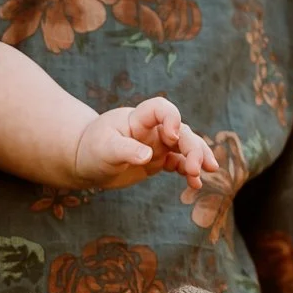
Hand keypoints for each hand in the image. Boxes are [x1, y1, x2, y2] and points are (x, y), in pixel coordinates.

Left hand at [74, 97, 217, 191]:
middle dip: (193, 147)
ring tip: (207, 172)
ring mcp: (157, 145)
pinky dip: (189, 172)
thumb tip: (147, 156)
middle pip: (181, 131)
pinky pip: (179, 163)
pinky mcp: (158, 160)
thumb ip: (125, 150)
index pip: (160, 109)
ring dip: (198, 157)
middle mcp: (152, 129)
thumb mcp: (105, 149)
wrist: (85, 162)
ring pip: (185, 147)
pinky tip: (195, 184)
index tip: (173, 137)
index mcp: (137, 119)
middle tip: (199, 168)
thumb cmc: (91, 149)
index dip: (171, 117)